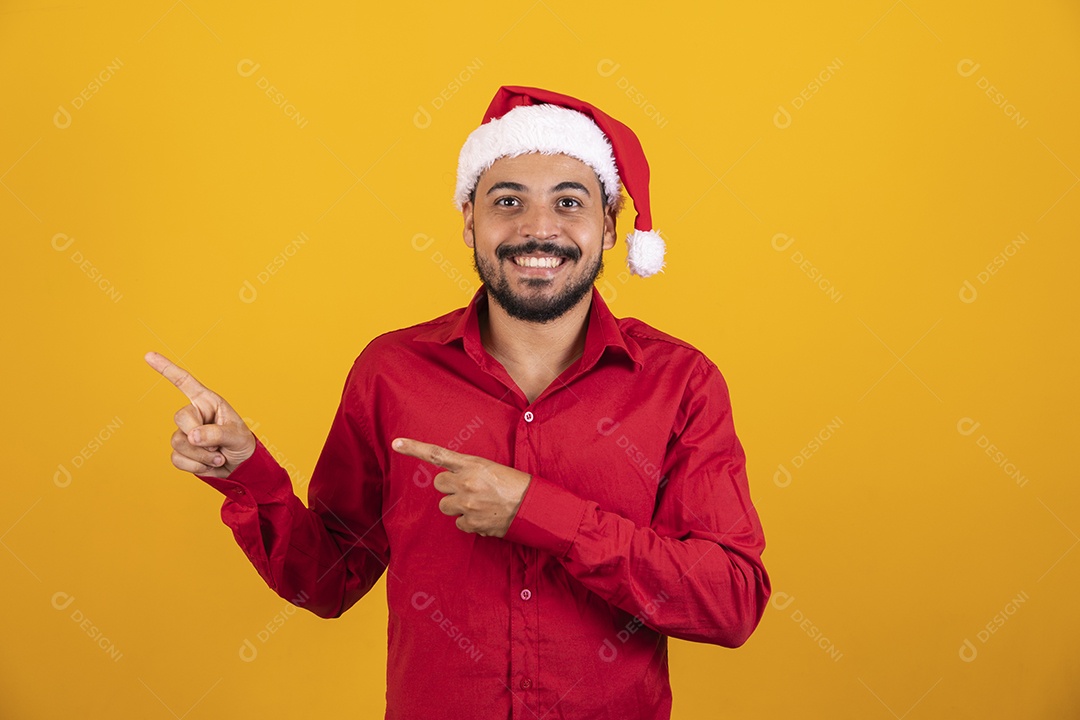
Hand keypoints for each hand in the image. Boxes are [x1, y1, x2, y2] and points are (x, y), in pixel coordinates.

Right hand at [145, 351, 255, 478]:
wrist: (240, 467)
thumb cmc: (241, 444)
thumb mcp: (236, 435)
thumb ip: (217, 433)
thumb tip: (191, 435)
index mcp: (207, 402)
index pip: (184, 382)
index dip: (167, 369)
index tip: (148, 355)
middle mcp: (194, 415)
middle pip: (180, 418)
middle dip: (199, 435)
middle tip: (218, 445)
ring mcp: (185, 433)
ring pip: (178, 442)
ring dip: (202, 455)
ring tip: (219, 456)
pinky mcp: (181, 452)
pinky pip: (177, 459)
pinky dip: (196, 466)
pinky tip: (210, 465)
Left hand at [392, 438, 530, 536]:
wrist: (535, 508)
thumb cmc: (517, 485)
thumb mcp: (493, 469)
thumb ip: (470, 472)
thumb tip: (456, 483)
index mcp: (472, 464)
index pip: (437, 454)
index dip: (414, 448)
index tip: (396, 443)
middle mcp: (466, 483)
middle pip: (439, 484)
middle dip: (450, 487)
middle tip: (468, 488)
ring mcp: (467, 504)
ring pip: (445, 505)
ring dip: (457, 505)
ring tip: (479, 504)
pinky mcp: (471, 523)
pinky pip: (459, 523)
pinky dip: (469, 522)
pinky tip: (485, 516)